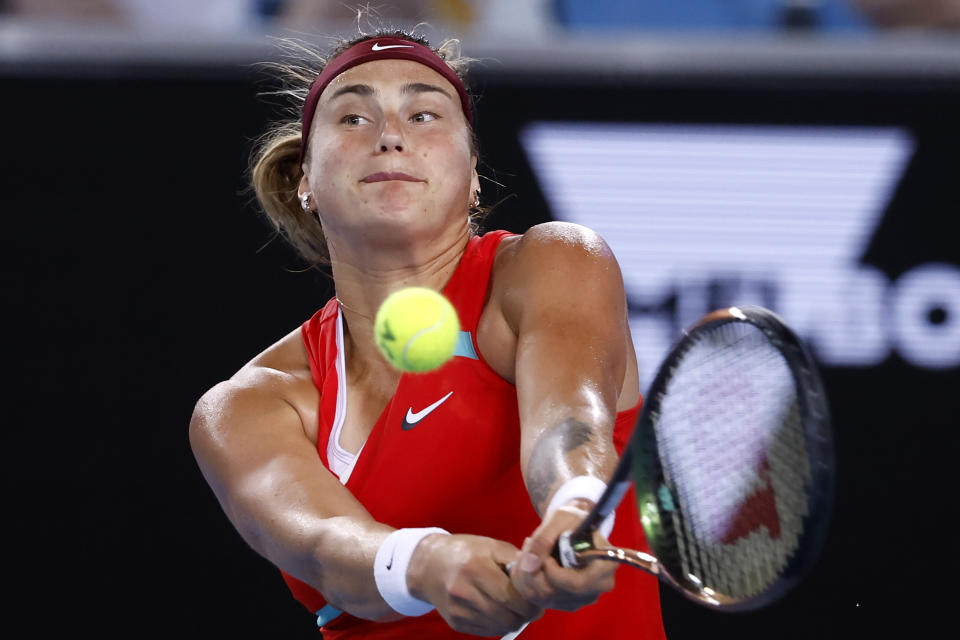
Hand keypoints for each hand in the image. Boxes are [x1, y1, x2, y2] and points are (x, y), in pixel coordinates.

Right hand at [407, 533, 542, 636]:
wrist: (429, 565)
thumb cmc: (466, 552)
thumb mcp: (492, 546)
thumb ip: (517, 561)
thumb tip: (540, 578)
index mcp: (476, 568)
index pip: (513, 597)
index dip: (532, 603)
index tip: (539, 599)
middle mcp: (464, 591)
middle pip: (508, 617)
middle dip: (526, 615)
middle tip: (532, 607)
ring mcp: (458, 610)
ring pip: (500, 627)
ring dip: (514, 621)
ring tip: (516, 608)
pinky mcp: (455, 622)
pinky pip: (487, 632)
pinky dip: (499, 625)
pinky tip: (500, 611)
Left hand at [510, 501, 616, 611]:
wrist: (574, 525)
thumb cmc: (572, 518)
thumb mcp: (558, 519)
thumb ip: (543, 540)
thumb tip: (529, 565)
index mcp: (606, 564)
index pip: (576, 583)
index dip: (552, 572)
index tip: (543, 553)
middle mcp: (599, 586)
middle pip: (556, 593)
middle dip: (533, 572)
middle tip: (527, 547)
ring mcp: (584, 597)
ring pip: (543, 598)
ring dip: (526, 575)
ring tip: (528, 551)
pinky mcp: (569, 602)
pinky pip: (540, 600)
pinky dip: (527, 582)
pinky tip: (530, 563)